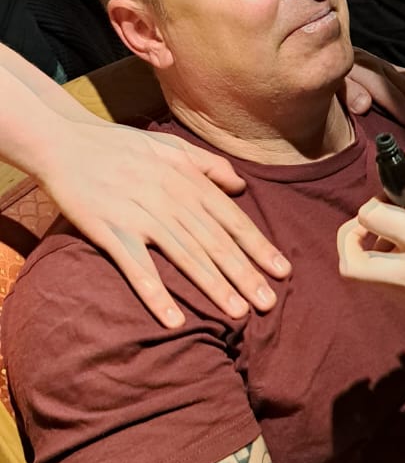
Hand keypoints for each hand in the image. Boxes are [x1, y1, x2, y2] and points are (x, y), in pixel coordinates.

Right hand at [41, 118, 290, 329]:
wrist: (65, 142)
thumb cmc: (121, 146)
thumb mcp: (170, 146)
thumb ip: (208, 165)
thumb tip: (241, 185)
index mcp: (186, 179)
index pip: (231, 218)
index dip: (258, 246)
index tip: (282, 271)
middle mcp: (169, 197)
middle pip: (214, 241)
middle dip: (244, 273)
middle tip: (269, 303)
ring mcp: (139, 215)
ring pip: (184, 255)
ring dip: (212, 286)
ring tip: (237, 313)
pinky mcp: (110, 231)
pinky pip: (137, 267)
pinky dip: (156, 294)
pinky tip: (174, 320)